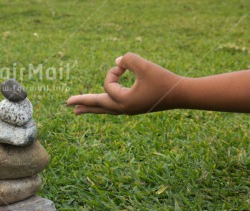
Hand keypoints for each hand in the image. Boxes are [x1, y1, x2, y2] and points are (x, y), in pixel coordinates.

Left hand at [67, 52, 182, 114]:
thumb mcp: (145, 66)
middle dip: (82, 103)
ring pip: (104, 109)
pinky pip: (113, 108)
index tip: (125, 66)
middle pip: (97, 106)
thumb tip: (117, 62)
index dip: (114, 72)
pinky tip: (102, 107)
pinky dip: (103, 107)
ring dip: (91, 108)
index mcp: (123, 102)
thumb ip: (128, 60)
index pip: (108, 85)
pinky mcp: (134, 108)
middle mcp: (123, 109)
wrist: (181, 95)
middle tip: (67, 105)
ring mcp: (128, 110)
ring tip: (77, 112)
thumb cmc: (164, 80)